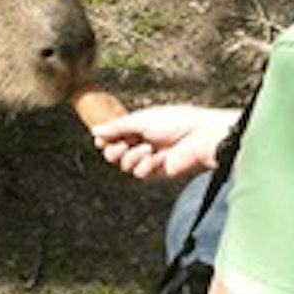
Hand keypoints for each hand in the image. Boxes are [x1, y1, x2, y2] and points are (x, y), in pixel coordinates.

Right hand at [90, 105, 239, 179]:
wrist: (199, 136)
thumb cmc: (175, 121)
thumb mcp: (141, 119)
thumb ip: (116, 127)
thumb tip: (95, 131)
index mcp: (139, 126)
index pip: (114, 136)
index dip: (105, 139)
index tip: (100, 139)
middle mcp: (143, 142)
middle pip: (114, 154)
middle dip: (113, 151)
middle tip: (119, 147)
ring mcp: (150, 158)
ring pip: (125, 165)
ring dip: (133, 157)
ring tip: (148, 148)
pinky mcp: (158, 171)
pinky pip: (140, 173)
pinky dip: (147, 166)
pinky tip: (160, 158)